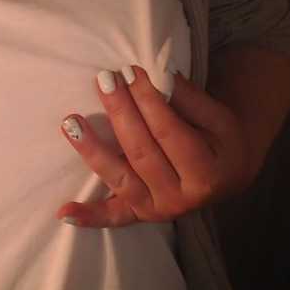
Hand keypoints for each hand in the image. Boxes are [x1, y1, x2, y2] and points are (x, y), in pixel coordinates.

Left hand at [56, 65, 249, 227]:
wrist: (226, 176)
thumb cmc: (219, 140)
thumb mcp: (217, 118)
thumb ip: (188, 99)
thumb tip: (158, 75)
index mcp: (205, 173)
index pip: (167, 131)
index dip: (147, 100)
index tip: (129, 72)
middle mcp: (180, 198)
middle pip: (140, 151)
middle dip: (120, 112)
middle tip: (104, 80)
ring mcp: (156, 209)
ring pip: (119, 178)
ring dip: (92, 150)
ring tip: (70, 122)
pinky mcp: (138, 215)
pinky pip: (112, 217)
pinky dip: (88, 216)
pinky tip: (64, 212)